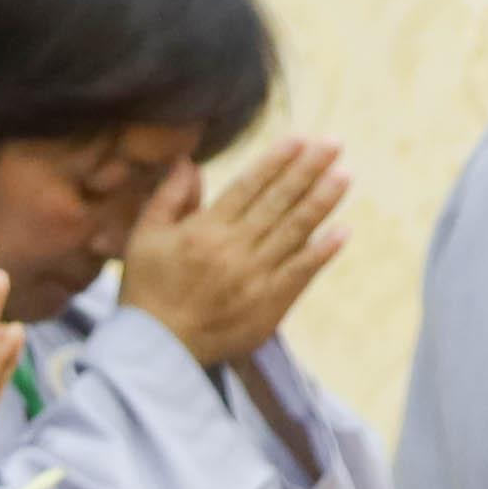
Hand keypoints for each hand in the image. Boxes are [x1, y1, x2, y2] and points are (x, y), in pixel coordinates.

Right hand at [119, 134, 346, 371]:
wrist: (157, 349)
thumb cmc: (146, 290)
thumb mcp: (143, 238)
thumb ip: (167, 198)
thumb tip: (188, 162)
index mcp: (203, 230)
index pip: (248, 186)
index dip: (276, 161)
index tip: (300, 139)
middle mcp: (233, 249)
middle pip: (278, 202)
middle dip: (308, 170)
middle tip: (334, 144)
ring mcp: (254, 277)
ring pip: (295, 231)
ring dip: (322, 202)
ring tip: (344, 175)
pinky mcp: (268, 304)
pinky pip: (300, 272)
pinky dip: (322, 252)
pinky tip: (342, 231)